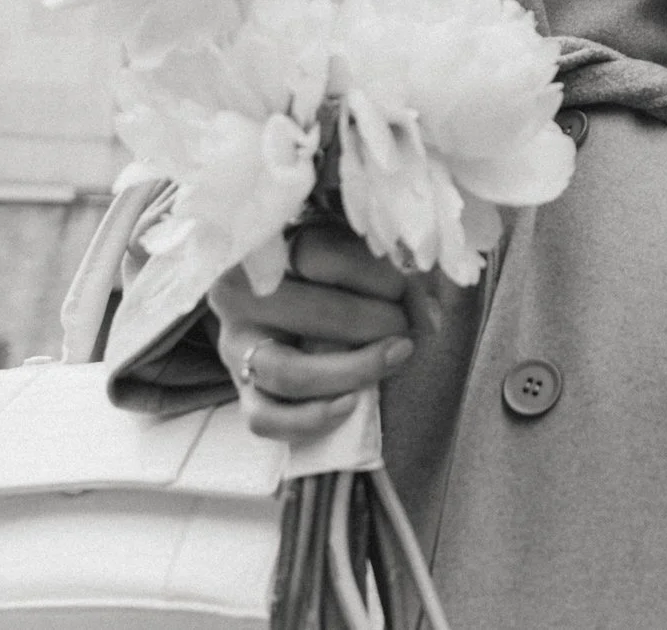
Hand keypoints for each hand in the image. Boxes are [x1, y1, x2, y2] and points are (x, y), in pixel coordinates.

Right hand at [208, 223, 429, 442]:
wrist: (294, 317)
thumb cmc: (335, 278)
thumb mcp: (358, 259)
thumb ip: (396, 276)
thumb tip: (429, 316)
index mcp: (271, 248)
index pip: (319, 255)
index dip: (373, 274)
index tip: (406, 288)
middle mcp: (242, 295)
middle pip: (309, 313)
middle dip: (372, 322)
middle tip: (406, 328)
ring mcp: (237, 346)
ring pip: (287, 372)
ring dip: (352, 371)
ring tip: (395, 358)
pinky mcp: (241, 392)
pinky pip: (265, 419)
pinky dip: (310, 419)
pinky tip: (351, 404)